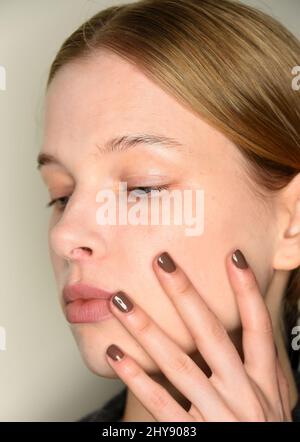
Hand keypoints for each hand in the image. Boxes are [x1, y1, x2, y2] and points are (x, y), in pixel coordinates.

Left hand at [105, 249, 291, 421]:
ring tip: (120, 301)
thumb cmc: (265, 435)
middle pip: (211, 334)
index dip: (247, 291)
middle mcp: (241, 392)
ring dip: (146, 329)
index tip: (231, 256)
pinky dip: (136, 377)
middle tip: (161, 262)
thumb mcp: (276, 402)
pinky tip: (114, 353)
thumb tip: (260, 331)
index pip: (258, 327)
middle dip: (185, 294)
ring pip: (178, 363)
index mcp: (262, 381)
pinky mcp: (195, 433)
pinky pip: (160, 402)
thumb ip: (267, 368)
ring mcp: (217, 413)